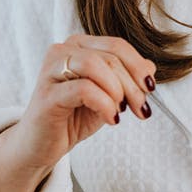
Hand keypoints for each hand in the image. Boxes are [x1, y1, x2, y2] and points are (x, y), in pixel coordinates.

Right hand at [7, 34, 156, 170]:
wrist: (41, 146)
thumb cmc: (73, 117)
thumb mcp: (108, 96)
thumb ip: (127, 79)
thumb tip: (150, 67)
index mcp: (78, 45)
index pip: (117, 46)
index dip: (138, 67)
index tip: (150, 89)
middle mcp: (62, 50)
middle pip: (111, 56)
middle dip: (133, 85)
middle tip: (141, 109)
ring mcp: (51, 70)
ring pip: (96, 65)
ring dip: (118, 91)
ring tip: (121, 112)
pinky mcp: (47, 94)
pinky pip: (85, 89)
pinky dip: (105, 105)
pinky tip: (111, 119)